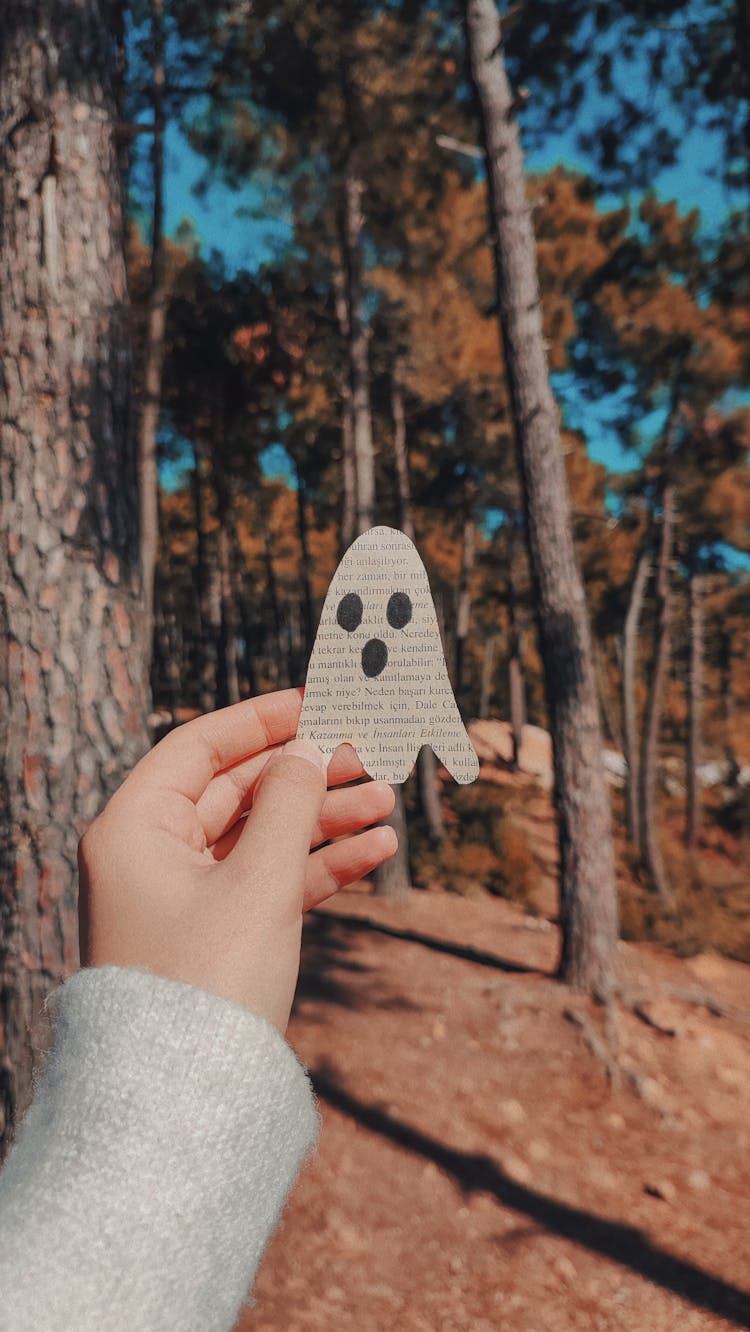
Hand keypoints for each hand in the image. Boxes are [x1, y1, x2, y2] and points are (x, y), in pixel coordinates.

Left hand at [78, 689, 396, 1031]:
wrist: (186, 1106)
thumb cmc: (209, 982)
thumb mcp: (258, 882)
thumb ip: (289, 804)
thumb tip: (306, 748)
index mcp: (135, 829)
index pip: (199, 748)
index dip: (261, 720)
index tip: (318, 701)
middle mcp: (151, 857)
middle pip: (237, 792)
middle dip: (306, 775)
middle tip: (369, 756)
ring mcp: (183, 900)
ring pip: (261, 838)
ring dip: (324, 820)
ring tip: (388, 806)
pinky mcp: (214, 939)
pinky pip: (269, 884)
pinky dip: (318, 867)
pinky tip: (374, 852)